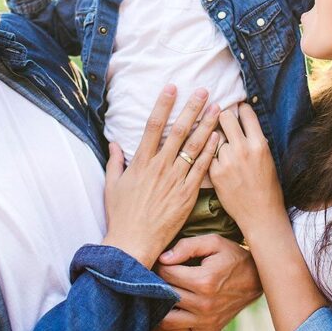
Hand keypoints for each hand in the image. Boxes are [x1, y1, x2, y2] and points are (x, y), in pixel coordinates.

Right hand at [102, 86, 220, 267]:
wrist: (133, 243)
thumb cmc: (121, 215)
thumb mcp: (112, 185)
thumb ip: (115, 161)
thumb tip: (114, 143)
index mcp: (141, 162)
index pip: (153, 125)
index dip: (163, 104)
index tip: (172, 87)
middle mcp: (160, 167)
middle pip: (179, 131)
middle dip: (192, 108)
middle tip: (204, 91)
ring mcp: (175, 180)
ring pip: (194, 146)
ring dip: (207, 125)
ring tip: (218, 109)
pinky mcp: (187, 195)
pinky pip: (202, 169)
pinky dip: (211, 152)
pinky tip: (219, 138)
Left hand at [149, 235, 261, 330]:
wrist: (257, 278)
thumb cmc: (232, 257)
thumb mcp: (213, 242)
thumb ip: (187, 246)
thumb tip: (163, 258)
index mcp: (204, 281)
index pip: (167, 275)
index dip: (158, 266)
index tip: (158, 263)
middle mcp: (204, 304)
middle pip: (165, 296)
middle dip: (153, 287)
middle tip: (149, 280)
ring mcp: (206, 321)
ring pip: (168, 322)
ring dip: (153, 314)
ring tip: (145, 304)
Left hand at [209, 105, 286, 230]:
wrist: (260, 214)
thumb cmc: (267, 186)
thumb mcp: (267, 158)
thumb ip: (254, 139)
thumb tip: (242, 122)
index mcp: (259, 144)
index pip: (246, 113)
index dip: (240, 109)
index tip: (237, 110)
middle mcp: (243, 149)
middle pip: (225, 117)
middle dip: (222, 116)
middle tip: (222, 120)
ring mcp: (227, 161)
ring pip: (214, 136)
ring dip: (216, 138)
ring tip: (219, 145)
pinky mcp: (215, 173)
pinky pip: (207, 154)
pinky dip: (210, 154)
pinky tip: (214, 159)